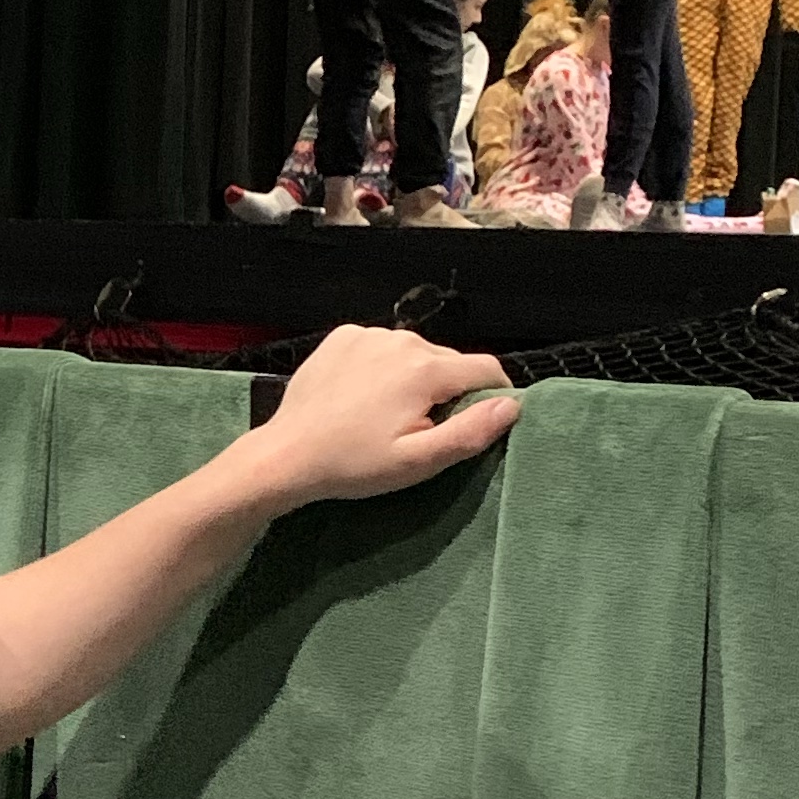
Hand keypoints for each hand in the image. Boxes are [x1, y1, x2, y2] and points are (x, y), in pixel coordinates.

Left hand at [259, 324, 517, 505]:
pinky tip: (364, 396)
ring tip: (390, 414)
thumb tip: (511, 405)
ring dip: (416, 378)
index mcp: (425, 369)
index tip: (479, 421)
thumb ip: (470, 431)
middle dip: (450, 391)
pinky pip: (382, 347)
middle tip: (423, 428)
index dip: (494, 395)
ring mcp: (368, 334)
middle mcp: (401, 340)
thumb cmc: (354, 464)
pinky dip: (384, 367)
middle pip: (450, 361)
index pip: (487, 369)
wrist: (287, 455)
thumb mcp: (419, 460)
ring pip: (416, 353)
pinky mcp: (342, 337)